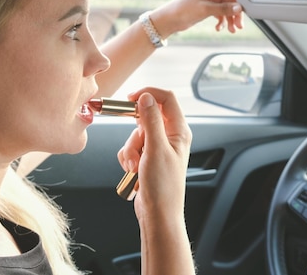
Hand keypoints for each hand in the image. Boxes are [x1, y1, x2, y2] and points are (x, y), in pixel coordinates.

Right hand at [117, 88, 191, 218]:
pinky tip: (132, 170)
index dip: (148, 94)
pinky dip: (128, 157)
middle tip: (135, 144)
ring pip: (136, 133)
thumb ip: (150, 120)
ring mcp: (158, 147)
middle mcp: (170, 136)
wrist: (158, 214)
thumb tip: (146, 97)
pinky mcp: (147, 157)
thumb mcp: (155, 148)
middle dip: (135, 131)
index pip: (166, 99)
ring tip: (136, 166)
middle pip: (147, 116)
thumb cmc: (163, 186)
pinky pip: (131, 147)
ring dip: (130, 148)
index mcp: (179, 131)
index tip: (130, 98)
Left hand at [150, 0, 243, 36]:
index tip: (244, 13)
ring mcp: (211, 1)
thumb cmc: (182, 10)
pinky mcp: (208, 9)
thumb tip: (238, 8)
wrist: (169, 20)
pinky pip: (221, 14)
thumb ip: (223, 8)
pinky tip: (219, 28)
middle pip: (232, 2)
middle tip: (238, 26)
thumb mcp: (205, 9)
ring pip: (228, 9)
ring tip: (231, 30)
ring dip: (230, 20)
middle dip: (236, 14)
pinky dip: (222, 22)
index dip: (240, 2)